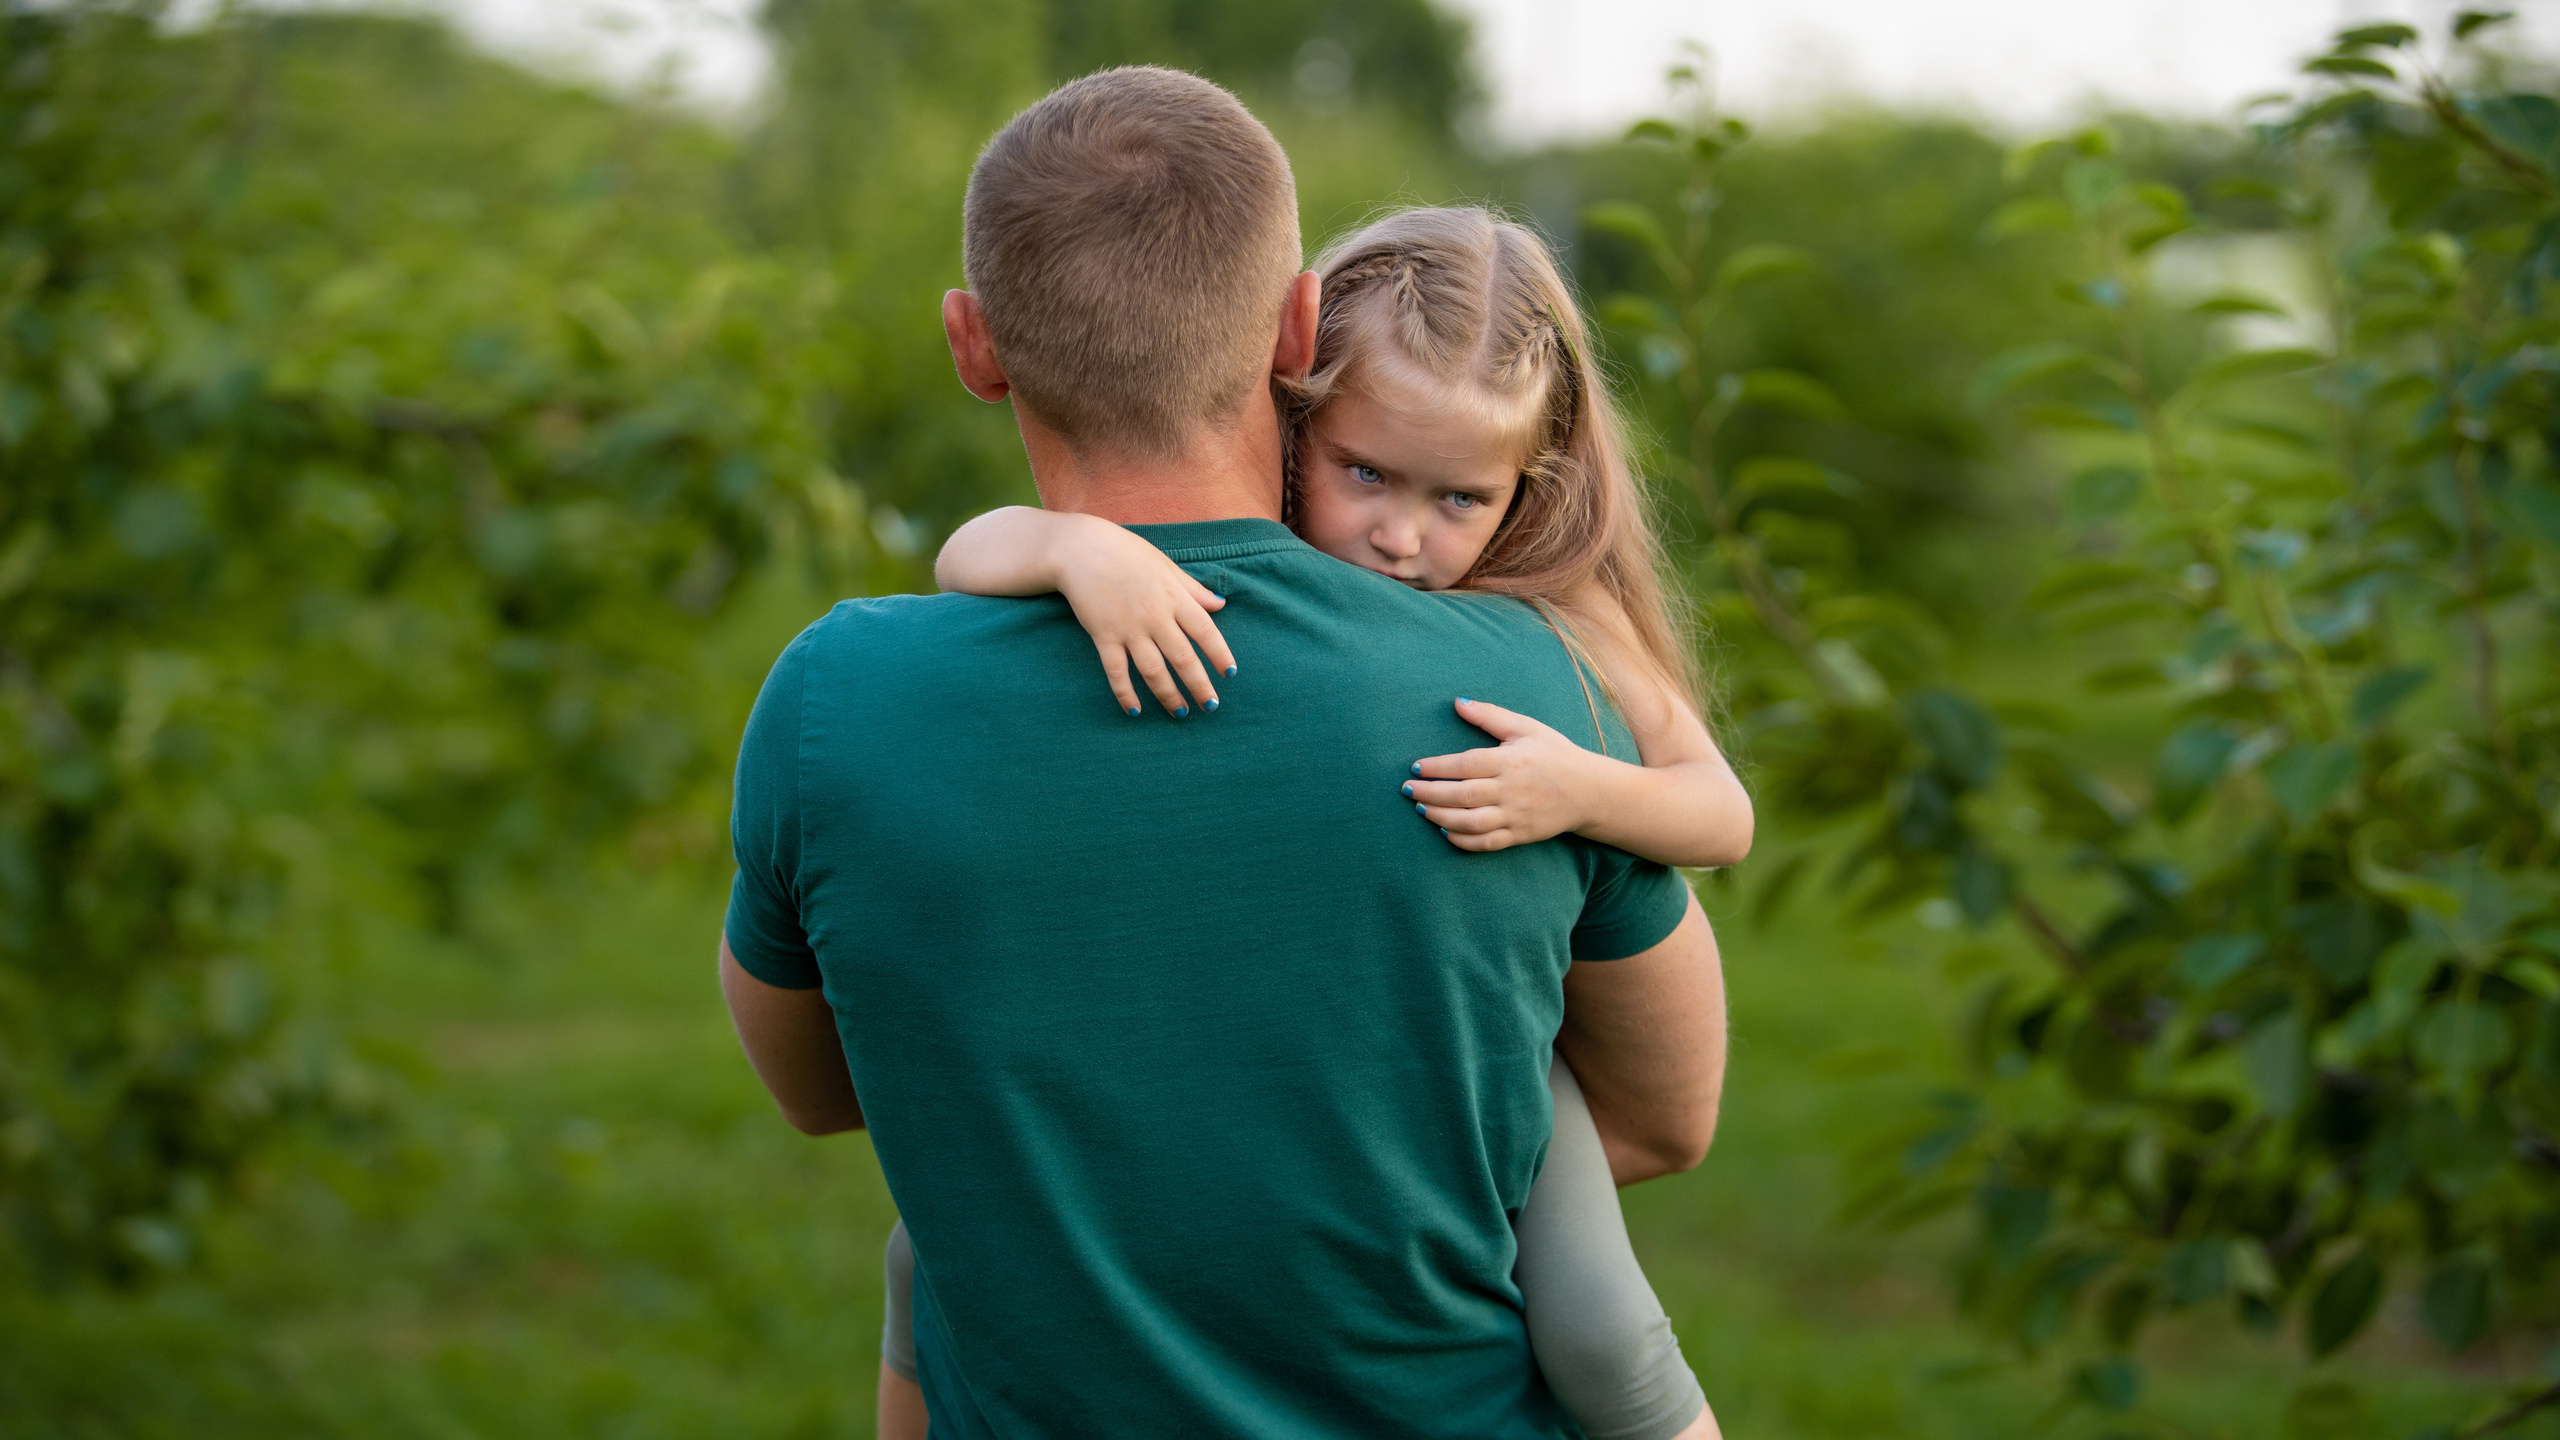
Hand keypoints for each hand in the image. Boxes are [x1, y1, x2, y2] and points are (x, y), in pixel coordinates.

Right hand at [1051, 521, 1238, 717]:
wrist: (1080, 549)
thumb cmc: (1127, 554)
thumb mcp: (1166, 566)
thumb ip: (1193, 589)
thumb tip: (1221, 603)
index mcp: (1174, 596)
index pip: (1205, 631)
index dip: (1220, 654)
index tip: (1230, 674)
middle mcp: (1155, 616)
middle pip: (1183, 657)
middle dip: (1199, 685)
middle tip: (1210, 706)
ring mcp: (1128, 628)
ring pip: (1153, 670)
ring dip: (1168, 694)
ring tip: (1180, 712)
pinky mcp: (1103, 636)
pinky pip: (1117, 671)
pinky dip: (1125, 693)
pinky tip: (1135, 711)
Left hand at [1403, 698, 1601, 851]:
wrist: (1589, 791)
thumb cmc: (1555, 754)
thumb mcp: (1527, 728)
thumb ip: (1491, 716)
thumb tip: (1457, 702)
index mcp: (1511, 761)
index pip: (1466, 764)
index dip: (1438, 767)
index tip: (1416, 767)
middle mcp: (1512, 790)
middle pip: (1463, 795)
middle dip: (1430, 794)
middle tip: (1407, 790)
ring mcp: (1516, 816)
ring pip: (1471, 822)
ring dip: (1440, 818)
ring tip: (1420, 809)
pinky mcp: (1520, 835)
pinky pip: (1486, 843)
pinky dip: (1463, 841)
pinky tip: (1445, 831)